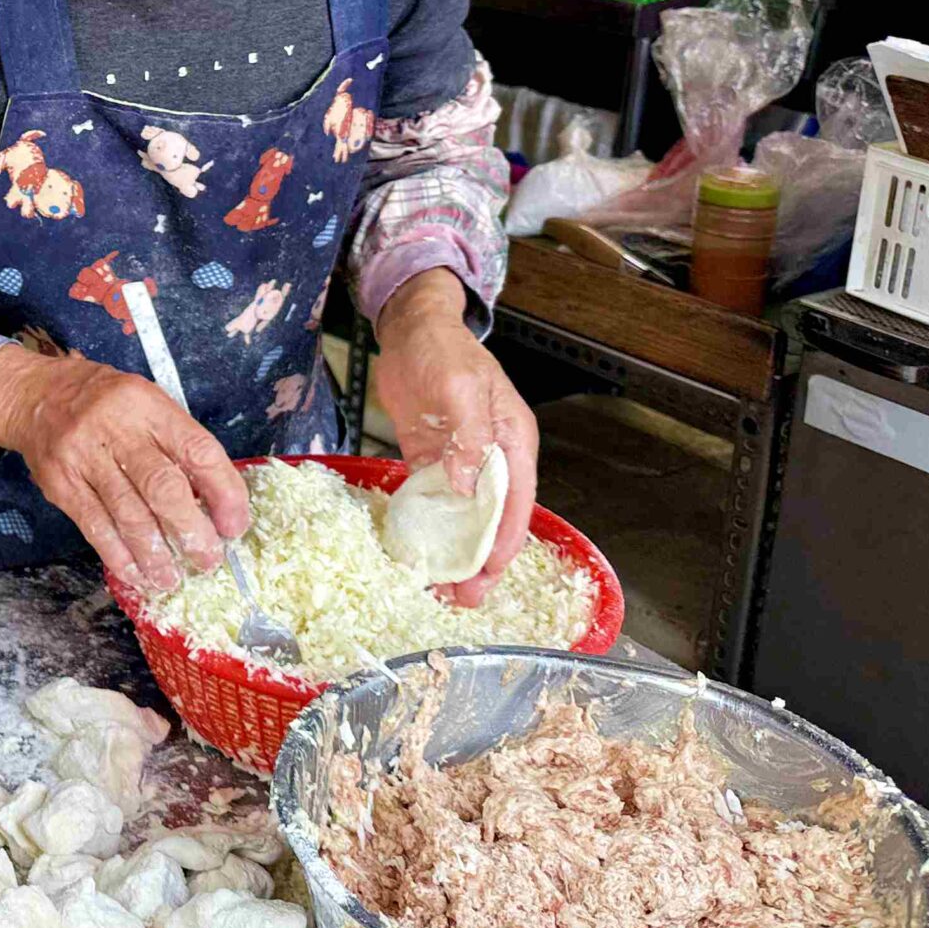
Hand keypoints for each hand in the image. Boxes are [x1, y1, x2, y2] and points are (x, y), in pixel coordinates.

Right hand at [0, 345, 249, 591]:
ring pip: (127, 513)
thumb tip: (213, 504)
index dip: (224, 492)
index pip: (197, 451)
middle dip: (190, 530)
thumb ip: (176, 445)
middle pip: (162, 486)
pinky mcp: (61, 483)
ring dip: (154, 554)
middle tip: (208, 560)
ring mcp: (84, 456)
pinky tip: (135, 572)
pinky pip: (94, 525)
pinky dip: (118, 554)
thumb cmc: (106, 404)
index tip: (235, 526)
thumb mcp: (147, 405)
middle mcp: (117, 428)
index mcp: (150, 406)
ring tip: (171, 578)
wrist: (36, 395)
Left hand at [372, 269, 539, 606]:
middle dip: (483, 559)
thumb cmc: (443, 351)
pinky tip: (417, 555)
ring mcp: (462, 463)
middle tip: (465, 596)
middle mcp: (493, 459)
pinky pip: (433, 503)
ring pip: (464, 518)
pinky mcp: (431, 462)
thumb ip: (470, 436)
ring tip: (441, 588)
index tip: (490, 570)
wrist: (410, 330)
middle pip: (494, 519)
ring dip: (455, 552)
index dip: (506, 540)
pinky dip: (428, 530)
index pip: (518, 501)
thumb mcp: (459, 387)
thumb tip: (469, 485)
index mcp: (513, 442)